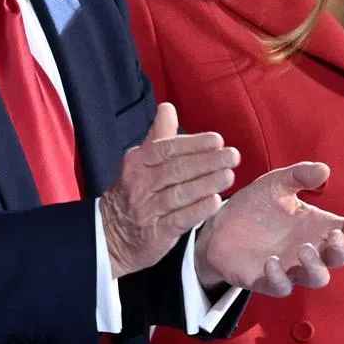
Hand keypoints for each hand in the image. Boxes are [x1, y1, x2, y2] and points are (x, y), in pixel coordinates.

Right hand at [100, 103, 239, 278]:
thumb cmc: (134, 193)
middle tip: (233, 156)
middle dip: (207, 162)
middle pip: (176, 170)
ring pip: (179, 194)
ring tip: (229, 176)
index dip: (193, 144)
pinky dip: (198, 211)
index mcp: (137, 162)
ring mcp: (146, 210)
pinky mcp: (154, 234)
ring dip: (207, 184)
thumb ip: (158, 136)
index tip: (218, 140)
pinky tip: (215, 203)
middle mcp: (139, 184)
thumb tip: (167, 107)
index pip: (167, 148)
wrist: (110, 236)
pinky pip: (178, 220)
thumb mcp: (140, 162)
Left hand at [194, 161, 343, 296]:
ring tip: (303, 250)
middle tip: (333, 237)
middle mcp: (308, 248)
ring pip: (316, 278)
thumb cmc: (255, 205)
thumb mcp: (275, 183)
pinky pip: (281, 287)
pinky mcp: (266, 280)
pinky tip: (270, 261)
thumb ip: (299, 175)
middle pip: (337, 258)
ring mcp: (289, 267)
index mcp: (315, 226)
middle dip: (341, 250)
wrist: (219, 224)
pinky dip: (279, 278)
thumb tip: (324, 169)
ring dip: (315, 267)